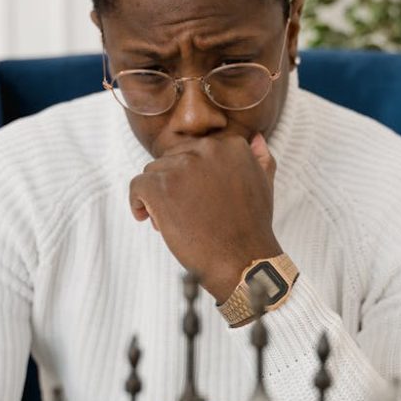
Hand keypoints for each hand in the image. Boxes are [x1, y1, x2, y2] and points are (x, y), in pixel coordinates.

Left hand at [129, 133, 281, 302]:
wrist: (242, 260)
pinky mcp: (160, 187)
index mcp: (230, 146)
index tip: (195, 198)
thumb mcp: (264, 185)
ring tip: (172, 221)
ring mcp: (182, 167)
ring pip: (153, 172)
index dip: (191, 177)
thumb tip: (255, 139)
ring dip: (157, 196)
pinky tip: (147, 218)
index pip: (194, 151)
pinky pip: (137, 186)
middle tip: (183, 213)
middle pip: (172, 160)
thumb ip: (259, 159)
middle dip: (173, 185)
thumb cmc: (251, 227)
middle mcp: (206, 150)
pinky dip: (137, 203)